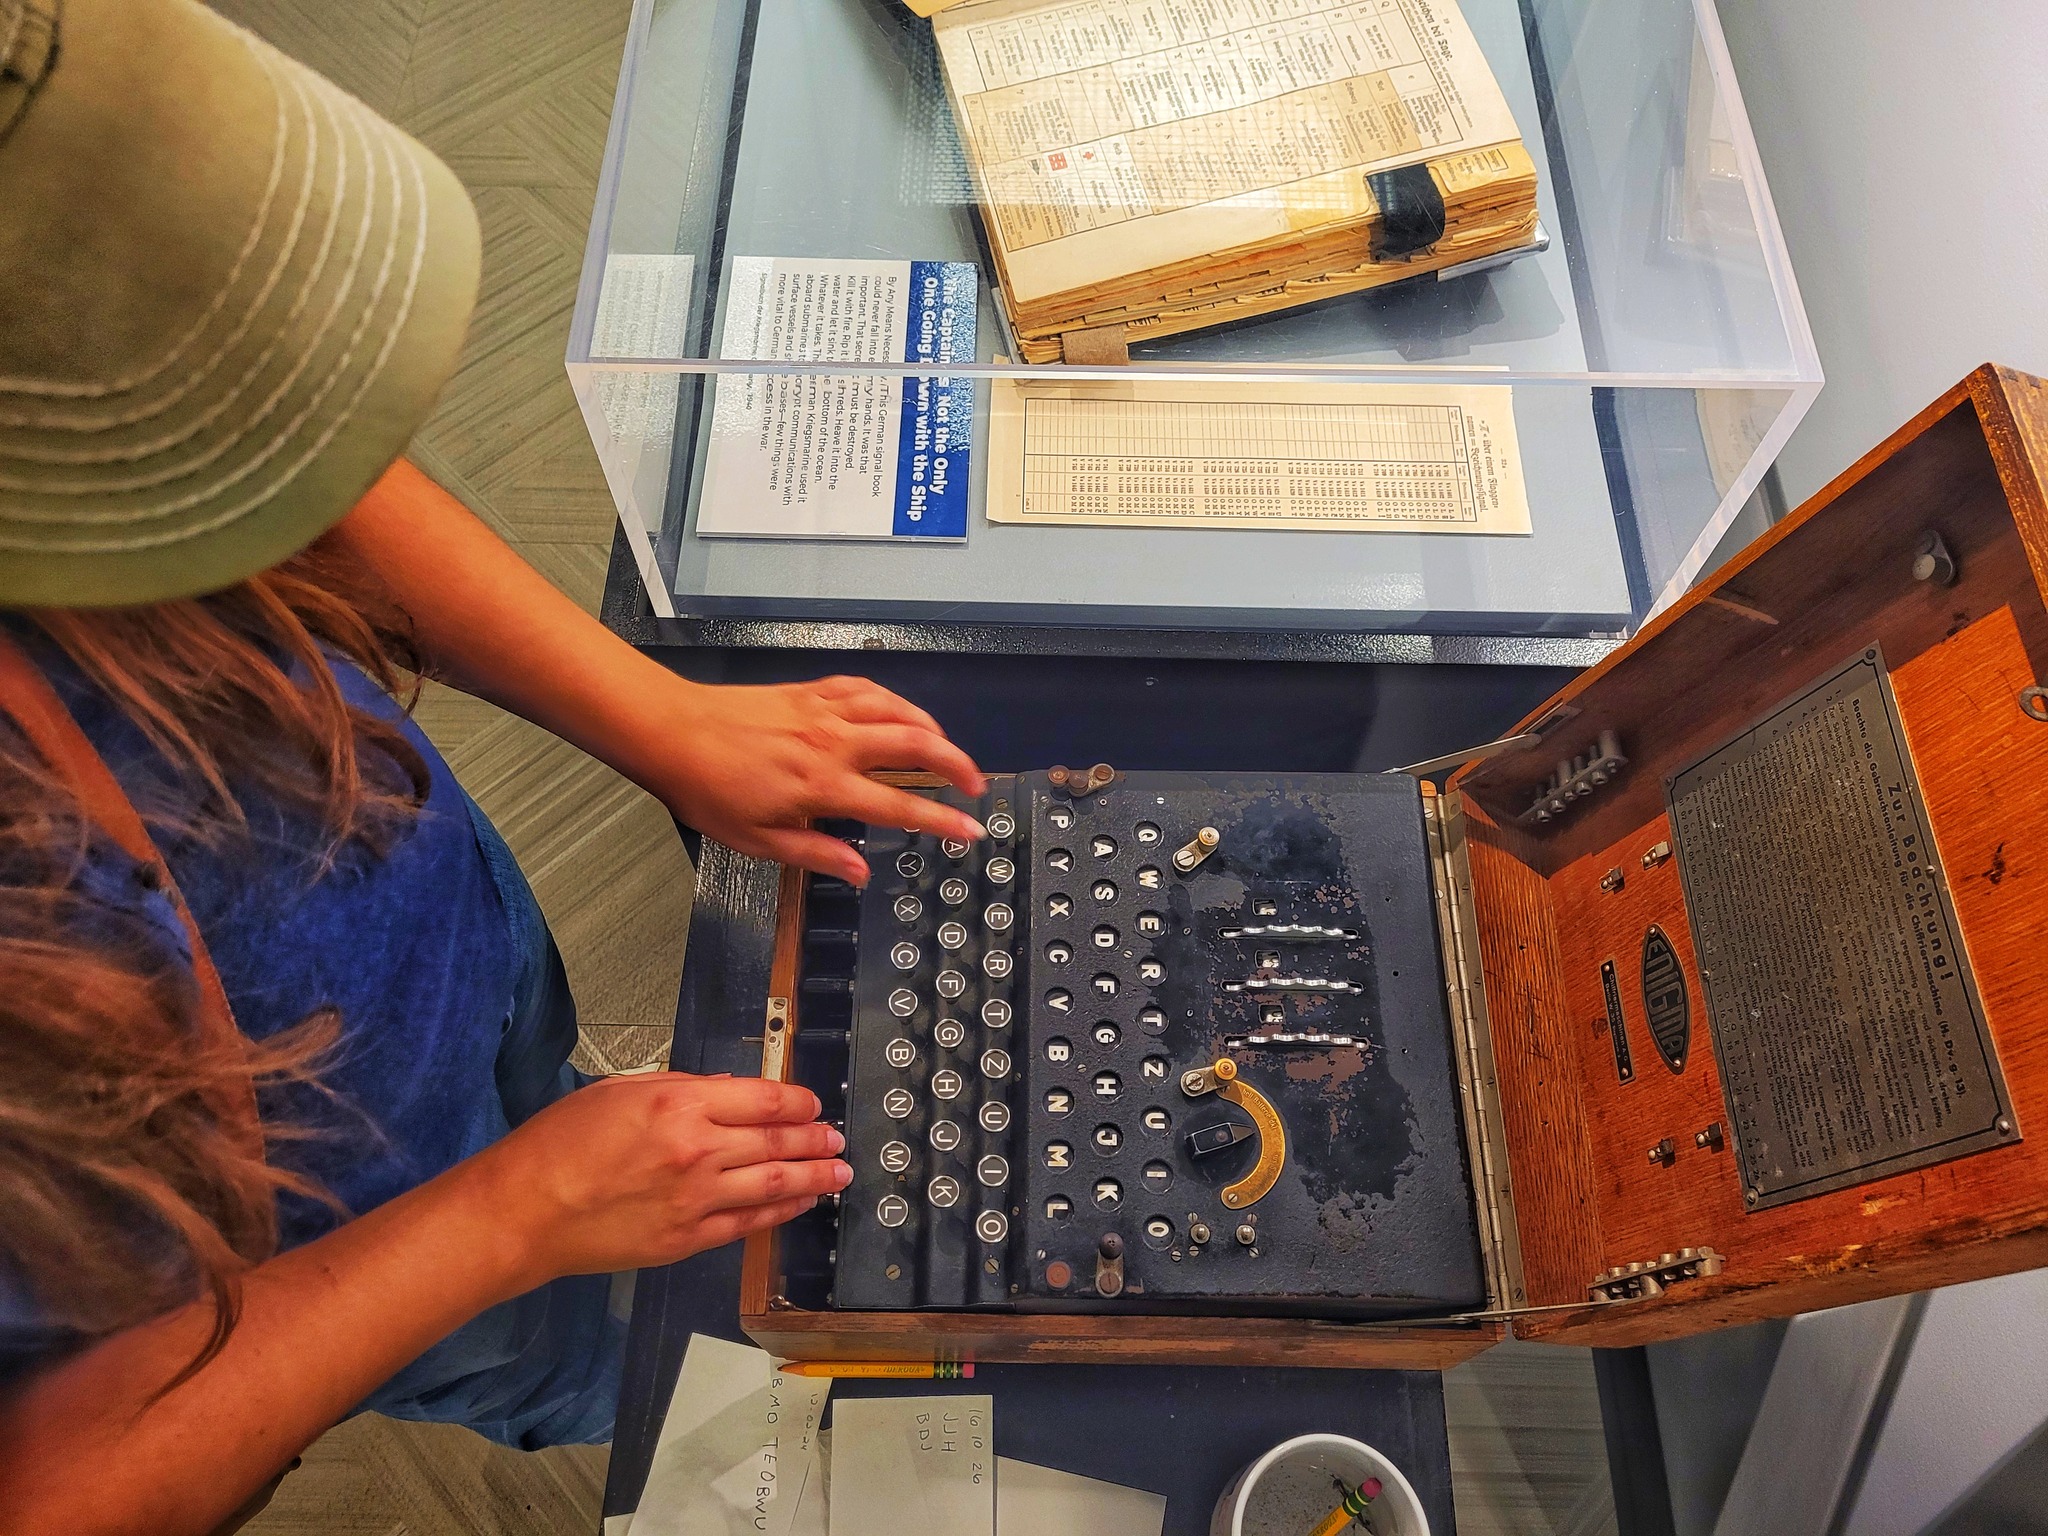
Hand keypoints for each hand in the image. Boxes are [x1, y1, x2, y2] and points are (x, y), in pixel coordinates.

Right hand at [476, 1073, 851, 1284]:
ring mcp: (696, 1200)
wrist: (525, 1210)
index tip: (814, 1106)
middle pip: (778, 1143)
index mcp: (681, 1106)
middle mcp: (697, 1152)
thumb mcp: (621, 1090)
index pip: (764, 1101)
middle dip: (816, 1140)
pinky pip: (749, 1224)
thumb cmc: (559, 1146)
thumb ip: (683, 1087)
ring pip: (774, 1185)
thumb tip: (731, 1090)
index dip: (799, 1104)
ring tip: (839, 1173)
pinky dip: (781, 1213)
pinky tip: (800, 1205)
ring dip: (815, 1178)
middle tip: (838, 1140)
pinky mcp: (687, 1239)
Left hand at [639, 674, 987, 882]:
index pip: (898, 806)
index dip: (940, 820)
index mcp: (823, 786)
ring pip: (896, 710)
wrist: (672, 732)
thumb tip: (860, 871)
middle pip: (914, 745)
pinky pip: (864, 689)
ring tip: (949, 748)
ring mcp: (824, 712)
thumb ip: (815, 853)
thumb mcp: (757, 840)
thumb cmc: (707, 790)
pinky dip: (891, 699)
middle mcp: (833, 744)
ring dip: (931, 728)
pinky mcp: (809, 692)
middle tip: (975, 783)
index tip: (969, 831)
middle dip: (955, 762)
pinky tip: (899, 710)